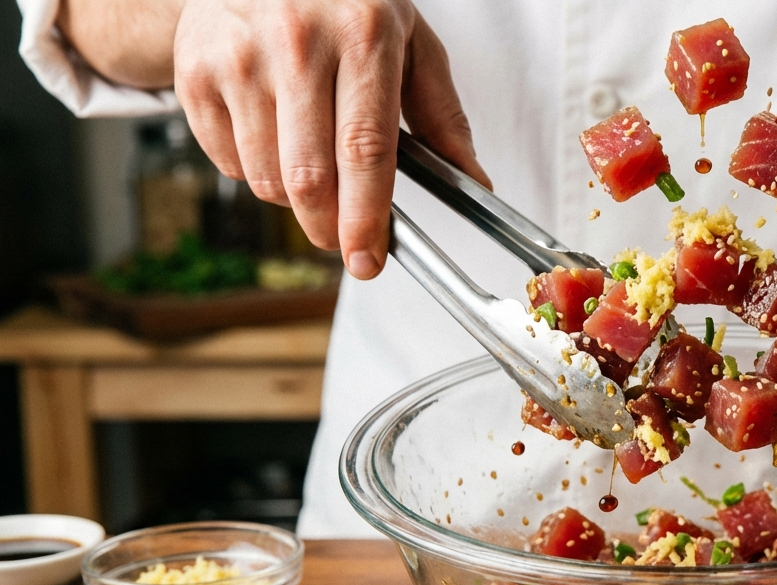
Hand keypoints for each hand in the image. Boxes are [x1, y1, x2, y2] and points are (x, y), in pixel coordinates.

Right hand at [171, 0, 491, 278]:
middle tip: (342, 240)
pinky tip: (272, 138)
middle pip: (310, 177)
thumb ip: (443, 114)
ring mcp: (239, 57)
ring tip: (311, 166)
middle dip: (329, 227)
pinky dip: (255, 172)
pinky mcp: (195, 72)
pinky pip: (229, 163)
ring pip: (267, 179)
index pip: (366, 149)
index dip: (366, 217)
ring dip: (293, 200)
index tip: (368, 258)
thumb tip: (473, 181)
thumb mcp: (408, 41)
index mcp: (362, 35)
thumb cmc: (345, 5)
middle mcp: (297, 43)